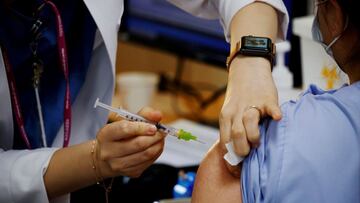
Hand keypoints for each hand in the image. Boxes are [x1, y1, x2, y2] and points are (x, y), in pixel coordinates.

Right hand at [96, 107, 165, 177]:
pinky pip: (148, 162)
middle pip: (138, 144)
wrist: (106, 157)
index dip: (142, 127)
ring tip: (161, 138)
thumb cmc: (119, 135)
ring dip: (158, 145)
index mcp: (106, 134)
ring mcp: (118, 165)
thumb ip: (143, 115)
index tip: (154, 127)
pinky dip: (156, 153)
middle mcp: (109, 151)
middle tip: (162, 132)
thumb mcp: (126, 121)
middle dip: (155, 136)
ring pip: (146, 154)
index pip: (125, 129)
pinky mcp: (129, 173)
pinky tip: (156, 147)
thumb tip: (158, 115)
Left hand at [220, 57, 281, 175]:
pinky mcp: (267, 98)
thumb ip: (231, 128)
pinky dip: (274, 113)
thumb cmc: (239, 97)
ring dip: (254, 136)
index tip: (237, 165)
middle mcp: (236, 111)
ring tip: (258, 141)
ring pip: (250, 123)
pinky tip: (277, 118)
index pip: (225, 140)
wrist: (247, 70)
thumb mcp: (229, 112)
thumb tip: (235, 153)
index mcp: (225, 116)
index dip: (231, 155)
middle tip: (249, 153)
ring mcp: (251, 104)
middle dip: (243, 149)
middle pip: (237, 135)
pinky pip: (271, 107)